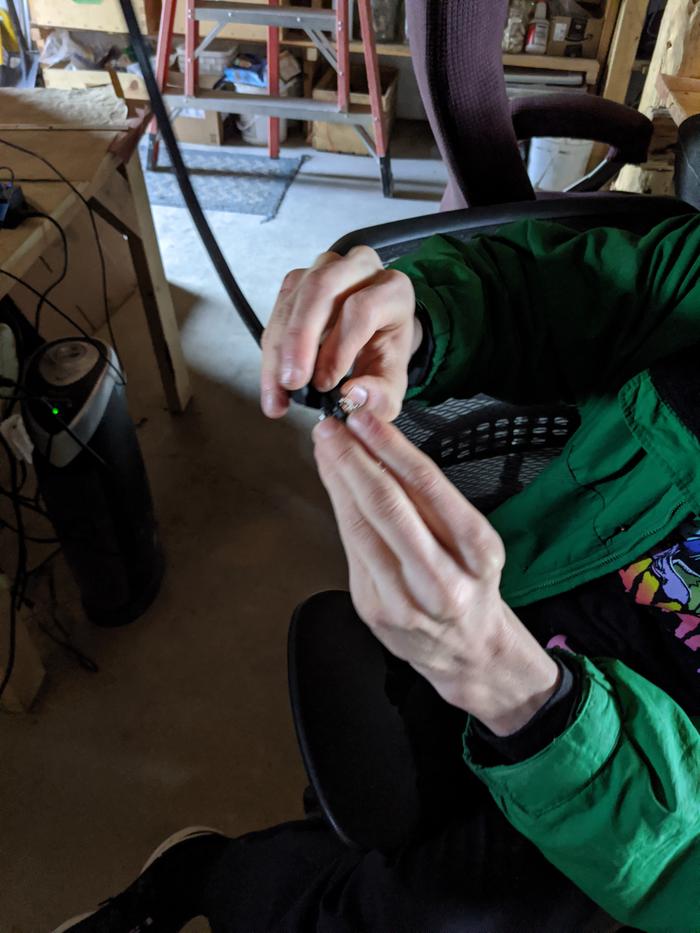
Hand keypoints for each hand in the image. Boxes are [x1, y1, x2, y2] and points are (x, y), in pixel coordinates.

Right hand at [261, 247, 420, 421]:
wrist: (377, 333)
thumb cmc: (385, 353)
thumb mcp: (393, 381)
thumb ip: (381, 396)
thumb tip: (352, 395)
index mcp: (393, 290)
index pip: (362, 309)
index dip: (339, 348)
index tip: (324, 383)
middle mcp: (361, 269)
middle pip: (322, 288)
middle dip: (300, 339)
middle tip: (291, 381)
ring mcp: (327, 268)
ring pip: (295, 297)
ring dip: (280, 346)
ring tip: (278, 389)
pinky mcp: (300, 279)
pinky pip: (279, 308)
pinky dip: (273, 346)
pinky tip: (274, 375)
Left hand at [312, 410, 560, 735]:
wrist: (468, 652)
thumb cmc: (471, 584)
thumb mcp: (473, 540)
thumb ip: (431, 500)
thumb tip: (383, 446)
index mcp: (477, 553)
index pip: (428, 487)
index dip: (390, 447)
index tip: (365, 419)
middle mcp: (442, 580)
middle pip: (387, 507)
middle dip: (353, 459)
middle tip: (333, 427)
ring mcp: (403, 600)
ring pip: (361, 527)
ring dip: (338, 480)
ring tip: (327, 447)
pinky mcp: (372, 609)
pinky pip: (351, 548)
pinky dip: (340, 509)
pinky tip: (334, 483)